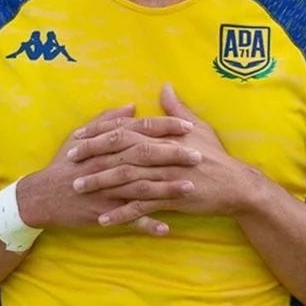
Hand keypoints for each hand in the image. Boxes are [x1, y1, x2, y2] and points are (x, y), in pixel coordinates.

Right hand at [16, 104, 197, 235]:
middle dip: (173, 155)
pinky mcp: (103, 211)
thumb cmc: (65, 163)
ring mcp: (106, 189)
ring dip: (166, 189)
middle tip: (199, 155)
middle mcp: (108, 163)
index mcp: (106, 144)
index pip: (140, 130)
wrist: (41, 195)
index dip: (165, 127)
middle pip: (145, 156)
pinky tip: (167, 229)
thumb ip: (108, 120)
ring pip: (140, 187)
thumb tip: (132, 106)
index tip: (188, 127)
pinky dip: (147, 224)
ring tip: (190, 188)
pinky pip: (128, 219)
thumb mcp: (81, 136)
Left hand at [71, 85, 261, 228]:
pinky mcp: (171, 198)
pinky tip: (104, 219)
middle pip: (120, 152)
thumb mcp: (198, 127)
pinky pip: (141, 207)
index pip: (125, 131)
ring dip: (100, 183)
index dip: (100, 133)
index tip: (78, 137)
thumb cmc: (216, 156)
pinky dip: (121, 213)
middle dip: (92, 156)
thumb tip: (165, 87)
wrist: (237, 185)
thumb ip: (177, 108)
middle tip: (69, 161)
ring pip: (126, 179)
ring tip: (78, 188)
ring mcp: (165, 176)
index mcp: (163, 136)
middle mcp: (161, 154)